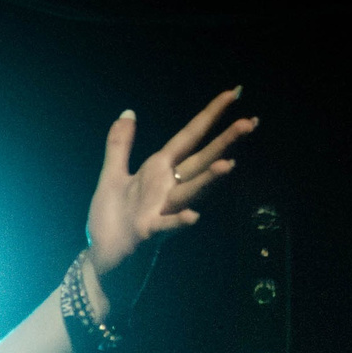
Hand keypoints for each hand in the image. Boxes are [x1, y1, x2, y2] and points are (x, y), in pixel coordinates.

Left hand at [84, 88, 258, 278]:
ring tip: (228, 165)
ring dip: (207, 180)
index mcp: (157, 171)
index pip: (189, 137)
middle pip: (199, 161)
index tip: (233, 93)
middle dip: (224, 143)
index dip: (209, 115)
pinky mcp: (147, 234)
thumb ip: (120, 145)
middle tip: (250, 123)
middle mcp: (166, 189)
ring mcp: (160, 211)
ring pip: (189, 192)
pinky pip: (167, 227)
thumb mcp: (111, 177)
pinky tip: (192, 217)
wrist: (101, 259)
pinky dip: (179, 222)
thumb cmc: (109, 221)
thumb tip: (128, 112)